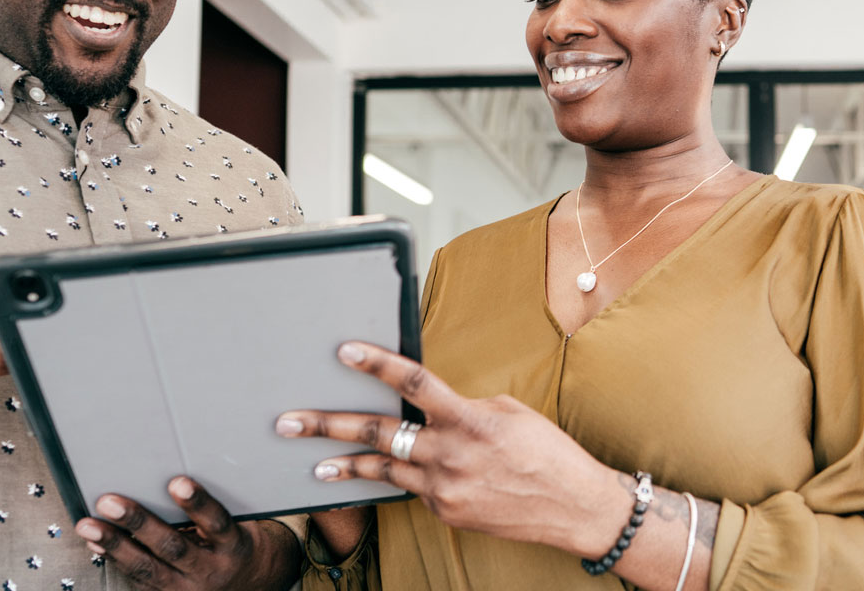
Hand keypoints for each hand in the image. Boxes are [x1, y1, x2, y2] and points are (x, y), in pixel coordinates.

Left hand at [76, 476, 289, 590]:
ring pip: (148, 568)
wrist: (249, 585)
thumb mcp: (237, 525)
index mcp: (233, 546)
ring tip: (89, 525)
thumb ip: (209, 509)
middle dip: (138, 523)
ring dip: (115, 545)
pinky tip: (96, 544)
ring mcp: (187, 589)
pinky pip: (138, 581)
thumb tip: (171, 479)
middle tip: (110, 502)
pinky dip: (115, 560)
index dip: (198, 503)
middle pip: (173, 547)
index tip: (178, 482)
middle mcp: (210, 570)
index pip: (216, 522)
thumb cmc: (235, 546)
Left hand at [277, 342, 627, 556]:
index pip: (414, 383)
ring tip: (315, 465)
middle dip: (327, 426)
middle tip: (289, 422)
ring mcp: (444, 490)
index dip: (377, 364)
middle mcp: (450, 455)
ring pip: (383, 471)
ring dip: (346, 466)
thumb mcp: (508, 413)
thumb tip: (431, 410)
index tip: (345, 351)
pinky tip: (386, 477)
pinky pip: (413, 490)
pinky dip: (400, 480)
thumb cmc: (547, 452)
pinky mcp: (446, 513)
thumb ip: (462, 410)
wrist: (574, 507)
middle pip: (377, 434)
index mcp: (468, 419)